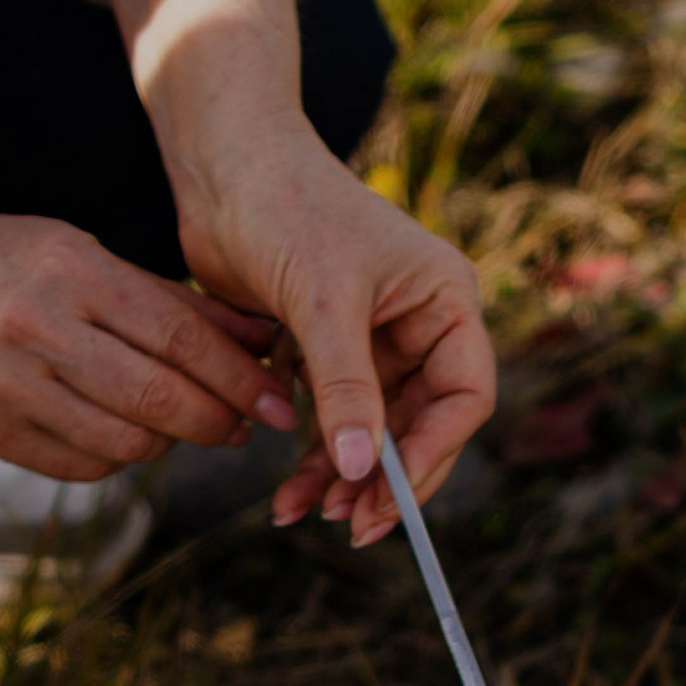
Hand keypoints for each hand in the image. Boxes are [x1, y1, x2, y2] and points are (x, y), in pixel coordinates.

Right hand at [0, 148, 289, 485]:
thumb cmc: (4, 261)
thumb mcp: (83, 253)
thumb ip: (172, 300)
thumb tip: (262, 338)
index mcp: (70, 273)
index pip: (179, 339)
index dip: (240, 379)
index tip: (280, 402)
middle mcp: (38, 331)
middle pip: (160, 400)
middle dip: (218, 422)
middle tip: (246, 425)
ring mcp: (9, 388)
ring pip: (127, 443)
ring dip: (171, 443)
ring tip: (185, 424)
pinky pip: (84, 466)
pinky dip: (121, 457)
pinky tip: (130, 435)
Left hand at [191, 151, 493, 550]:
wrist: (221, 161)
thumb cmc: (286, 204)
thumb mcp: (322, 301)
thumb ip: (346, 389)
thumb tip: (359, 472)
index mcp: (445, 301)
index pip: (464, 397)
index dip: (431, 453)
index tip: (388, 497)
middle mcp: (419, 323)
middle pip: (420, 425)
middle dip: (383, 478)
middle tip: (348, 525)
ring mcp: (373, 337)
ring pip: (371, 430)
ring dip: (339, 475)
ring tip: (302, 513)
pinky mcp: (326, 346)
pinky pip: (331, 416)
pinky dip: (309, 452)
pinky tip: (285, 486)